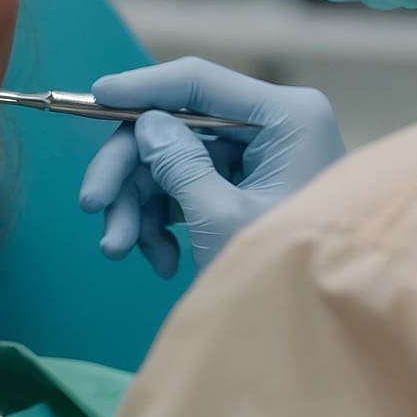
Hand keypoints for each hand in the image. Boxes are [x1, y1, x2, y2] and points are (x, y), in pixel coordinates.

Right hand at [77, 57, 345, 275]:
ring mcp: (260, 160)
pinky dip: (163, 223)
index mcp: (286, 117)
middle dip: (129, 171)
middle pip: (175, 127)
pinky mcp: (247, 189)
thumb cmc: (285, 273)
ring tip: (120, 249)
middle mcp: (275, 128)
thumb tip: (145, 124)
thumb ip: (178, 164)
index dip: (140, 88)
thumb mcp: (222, 217)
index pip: (198, 82)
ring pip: (172, 162)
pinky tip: (162, 261)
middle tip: (91, 205)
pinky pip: (187, 189)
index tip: (92, 95)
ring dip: (137, 205)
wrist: (325, 334)